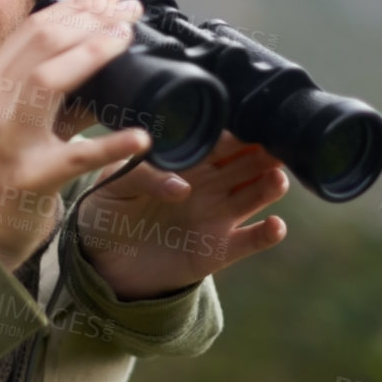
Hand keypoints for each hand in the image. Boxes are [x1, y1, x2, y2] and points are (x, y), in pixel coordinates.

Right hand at [0, 0, 151, 270]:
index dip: (77, 6)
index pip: (32, 28)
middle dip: (91, 19)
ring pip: (47, 81)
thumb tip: (101, 50)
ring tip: (127, 40)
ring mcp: (7, 140)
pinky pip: (74, 158)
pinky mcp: (29, 179)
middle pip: (41, 43)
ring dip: (93, 53)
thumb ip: (52, 88)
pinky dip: (109, 145)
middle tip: (130, 11)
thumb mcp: (16, 117)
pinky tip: (140, 138)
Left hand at [75, 131, 288, 300]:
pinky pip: (251, 240)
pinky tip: (275, 225)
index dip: (235, 133)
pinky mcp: (221, 249)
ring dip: (270, 186)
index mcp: (187, 162)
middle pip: (247, 163)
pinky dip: (267, 234)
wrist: (104, 258)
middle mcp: (210, 185)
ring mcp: (219, 216)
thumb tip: (182, 186)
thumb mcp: (115, 184)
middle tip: (275, 146)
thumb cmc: (110, 210)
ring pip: (256, 195)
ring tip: (277, 178)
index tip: (250, 123)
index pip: (218, 142)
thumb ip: (143, 175)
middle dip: (263, 154)